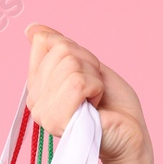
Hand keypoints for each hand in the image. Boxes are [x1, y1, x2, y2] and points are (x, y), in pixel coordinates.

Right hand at [24, 24, 149, 163]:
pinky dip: (96, 88)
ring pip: (70, 65)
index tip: (88, 73)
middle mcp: (35, 100)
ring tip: (96, 100)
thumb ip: (58, 48)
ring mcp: (43, 112)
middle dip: (89, 64)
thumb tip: (32, 29)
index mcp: (38, 86)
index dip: (77, 51)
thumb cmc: (112, 104)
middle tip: (96, 90)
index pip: (44, 42)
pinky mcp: (57, 120)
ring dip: (94, 78)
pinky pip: (77, 82)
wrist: (130, 134)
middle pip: (61, 50)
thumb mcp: (86, 66)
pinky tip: (96, 107)